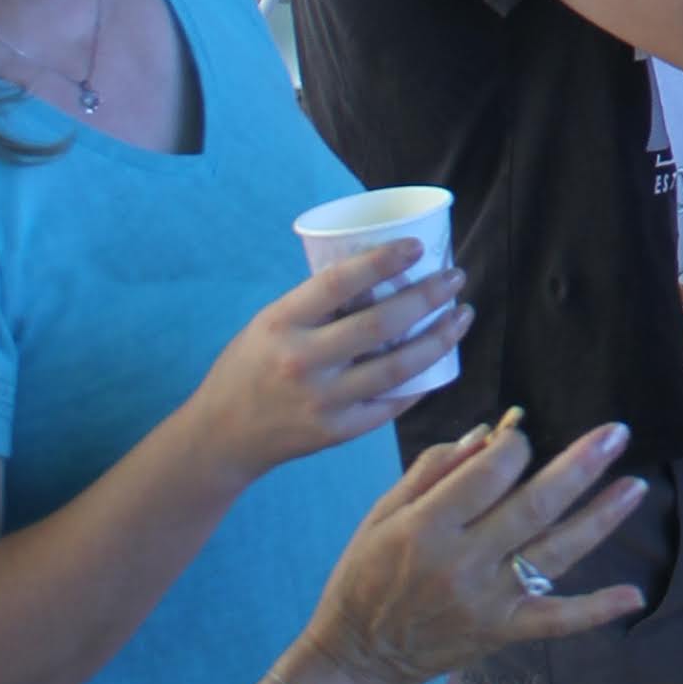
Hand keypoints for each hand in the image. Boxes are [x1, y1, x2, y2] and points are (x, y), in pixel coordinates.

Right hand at [189, 246, 476, 481]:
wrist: (221, 436)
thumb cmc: (249, 367)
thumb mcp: (270, 323)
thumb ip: (316, 305)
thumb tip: (380, 273)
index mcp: (282, 323)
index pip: (339, 282)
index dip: (383, 261)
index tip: (418, 247)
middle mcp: (303, 361)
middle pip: (380, 325)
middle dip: (428, 297)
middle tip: (455, 278)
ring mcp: (323, 401)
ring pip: (398, 367)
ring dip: (438, 339)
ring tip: (462, 316)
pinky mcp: (338, 432)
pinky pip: (392, 403)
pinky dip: (421, 381)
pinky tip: (441, 361)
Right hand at [300, 417, 647, 683]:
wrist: (360, 655)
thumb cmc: (367, 574)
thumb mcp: (383, 513)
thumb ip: (433, 470)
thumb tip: (488, 435)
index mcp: (427, 526)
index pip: (488, 474)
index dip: (515, 446)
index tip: (521, 437)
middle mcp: (463, 562)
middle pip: (533, 506)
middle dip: (579, 465)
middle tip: (617, 433)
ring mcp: (488, 600)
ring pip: (554, 552)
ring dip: (600, 517)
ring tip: (635, 486)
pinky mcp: (503, 631)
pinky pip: (556, 619)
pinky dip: (596, 609)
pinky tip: (633, 595)